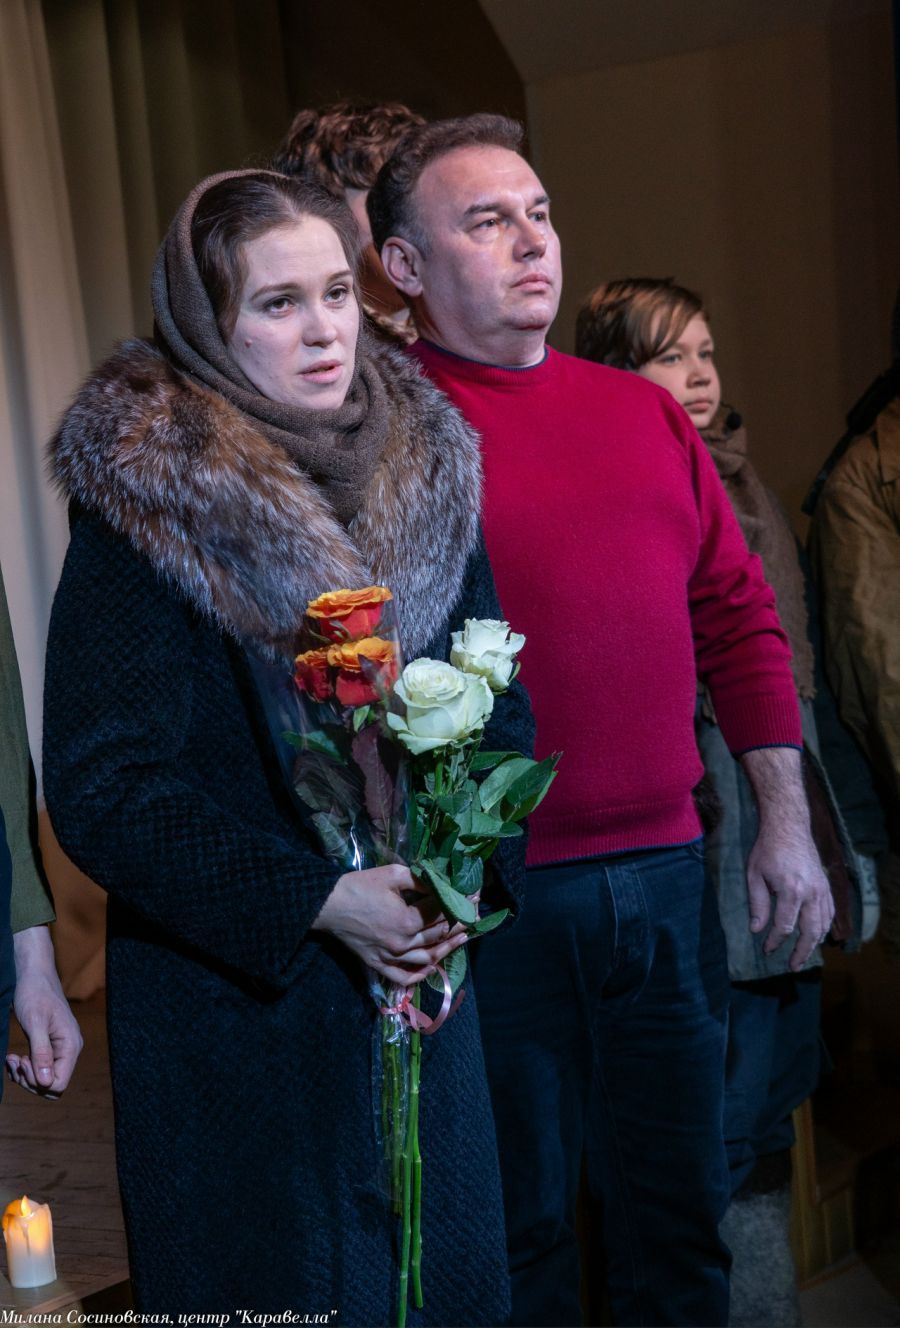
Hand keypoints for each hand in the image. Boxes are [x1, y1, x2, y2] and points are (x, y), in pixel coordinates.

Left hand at [8, 926, 82, 1095]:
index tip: (23, 1061)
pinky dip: (25, 1069)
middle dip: (30, 1081)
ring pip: (45, 1080)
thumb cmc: (35, 994)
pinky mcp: (51, 1047)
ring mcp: (61, 1049)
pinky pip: (41, 1069)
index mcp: (70, 1045)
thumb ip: (41, 1052)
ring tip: (12, 1060)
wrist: (35, 976)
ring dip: (26, 1076)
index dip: (38, 1081)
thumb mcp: (34, 1022)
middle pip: (52, 1085)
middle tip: (15, 1062)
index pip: (59, 1083)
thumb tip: (46, 1083)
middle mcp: (69, 1050)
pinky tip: (14, 1058)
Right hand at [312, 863, 466, 984]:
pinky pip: (403, 977)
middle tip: (473, 916)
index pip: (441, 913)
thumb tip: (440, 883)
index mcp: (407, 920)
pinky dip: (420, 975)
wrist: (328, 905)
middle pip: (438, 936)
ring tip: (462, 938)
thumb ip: (420, 880)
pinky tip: (431, 968)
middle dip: (458, 925)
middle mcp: (402, 943)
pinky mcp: (378, 964)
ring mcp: (390, 957)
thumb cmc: (360, 886)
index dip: (459, 904)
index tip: (473, 897)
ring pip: (426, 959)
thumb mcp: (393, 874)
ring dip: (447, 949)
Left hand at [740, 748, 833, 971]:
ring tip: (803, 956)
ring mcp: (822, 890)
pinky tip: (816, 936)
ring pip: (823, 925)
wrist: (789, 827)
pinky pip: (829, 913)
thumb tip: (756, 930)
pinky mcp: (826, 886)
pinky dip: (824, 928)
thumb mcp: (754, 875)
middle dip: (800, 952)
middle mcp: (811, 893)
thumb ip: (757, 904)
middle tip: (792, 966)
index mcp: (791, 891)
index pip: (784, 927)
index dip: (775, 942)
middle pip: (809, 932)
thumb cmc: (767, 850)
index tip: (766, 950)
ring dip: (814, 943)